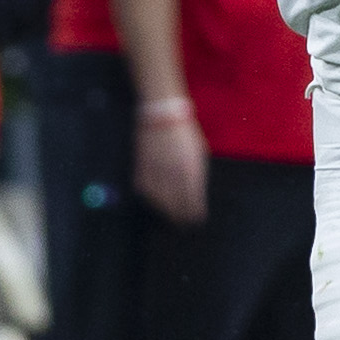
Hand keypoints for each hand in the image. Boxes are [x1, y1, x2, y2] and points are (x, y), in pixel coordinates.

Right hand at [135, 107, 208, 225]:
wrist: (162, 115)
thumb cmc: (185, 133)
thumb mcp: (198, 152)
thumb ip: (196, 173)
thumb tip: (195, 192)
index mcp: (190, 169)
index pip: (192, 199)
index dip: (194, 212)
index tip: (197, 220)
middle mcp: (172, 173)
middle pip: (175, 202)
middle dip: (180, 215)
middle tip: (183, 224)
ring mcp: (155, 170)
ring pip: (159, 198)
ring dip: (165, 210)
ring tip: (171, 217)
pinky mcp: (141, 167)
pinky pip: (144, 189)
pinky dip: (151, 198)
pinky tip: (155, 203)